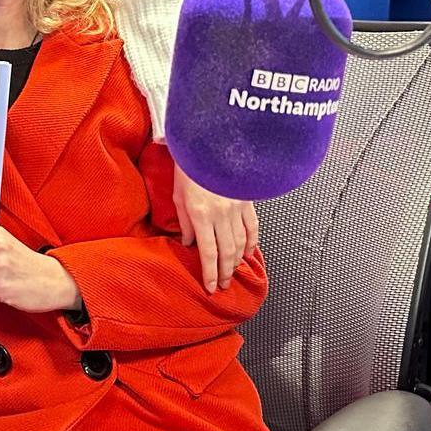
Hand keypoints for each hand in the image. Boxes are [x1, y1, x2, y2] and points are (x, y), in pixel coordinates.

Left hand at [172, 165, 257, 292]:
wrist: (210, 143)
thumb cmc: (190, 167)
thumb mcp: (178, 196)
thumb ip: (184, 223)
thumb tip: (188, 243)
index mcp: (201, 214)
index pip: (208, 252)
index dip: (210, 272)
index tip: (210, 287)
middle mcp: (221, 214)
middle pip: (226, 252)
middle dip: (224, 272)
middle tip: (222, 285)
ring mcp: (236, 208)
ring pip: (240, 242)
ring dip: (237, 260)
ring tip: (232, 272)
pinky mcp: (247, 200)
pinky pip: (252, 227)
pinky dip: (251, 242)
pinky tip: (248, 253)